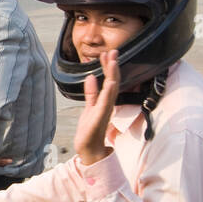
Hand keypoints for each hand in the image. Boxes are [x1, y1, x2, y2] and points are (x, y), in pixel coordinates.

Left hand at [74, 48, 120, 164]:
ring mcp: (105, 110)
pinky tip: (109, 81)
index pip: (108, 81)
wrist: (88, 150)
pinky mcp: (100, 117)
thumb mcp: (88, 108)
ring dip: (113, 74)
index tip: (107, 54)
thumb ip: (91, 93)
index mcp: (105, 101)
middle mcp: (108, 104)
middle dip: (113, 66)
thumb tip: (91, 77)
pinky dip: (108, 91)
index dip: (108, 67)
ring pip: (112, 89)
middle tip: (114, 51)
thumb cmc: (90, 131)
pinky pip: (106, 102)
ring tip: (113, 60)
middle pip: (113, 82)